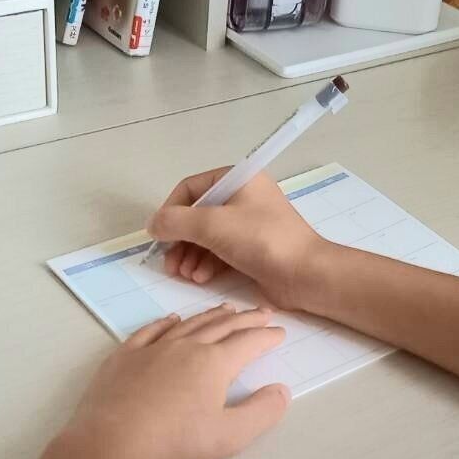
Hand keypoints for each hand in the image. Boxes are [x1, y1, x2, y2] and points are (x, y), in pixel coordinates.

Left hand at [63, 306, 289, 458]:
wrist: (113, 442)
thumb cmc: (175, 442)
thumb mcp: (230, 435)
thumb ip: (261, 412)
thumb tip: (281, 390)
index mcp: (214, 364)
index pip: (248, 343)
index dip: (266, 337)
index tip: (280, 332)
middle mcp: (186, 347)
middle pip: (221, 327)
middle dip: (245, 319)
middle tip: (261, 312)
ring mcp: (152, 349)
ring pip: (189, 324)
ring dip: (210, 315)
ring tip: (226, 309)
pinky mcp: (124, 357)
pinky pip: (150, 331)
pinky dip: (166, 322)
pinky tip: (172, 319)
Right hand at [147, 168, 329, 308]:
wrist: (305, 274)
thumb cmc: (261, 240)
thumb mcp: (212, 225)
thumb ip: (176, 221)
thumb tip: (152, 225)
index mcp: (238, 179)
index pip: (191, 188)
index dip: (171, 210)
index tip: (159, 235)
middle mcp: (243, 198)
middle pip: (197, 215)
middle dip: (180, 240)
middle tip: (169, 263)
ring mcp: (248, 225)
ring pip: (207, 236)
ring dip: (190, 255)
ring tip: (184, 274)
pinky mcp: (252, 250)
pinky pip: (220, 252)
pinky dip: (207, 264)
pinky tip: (200, 278)